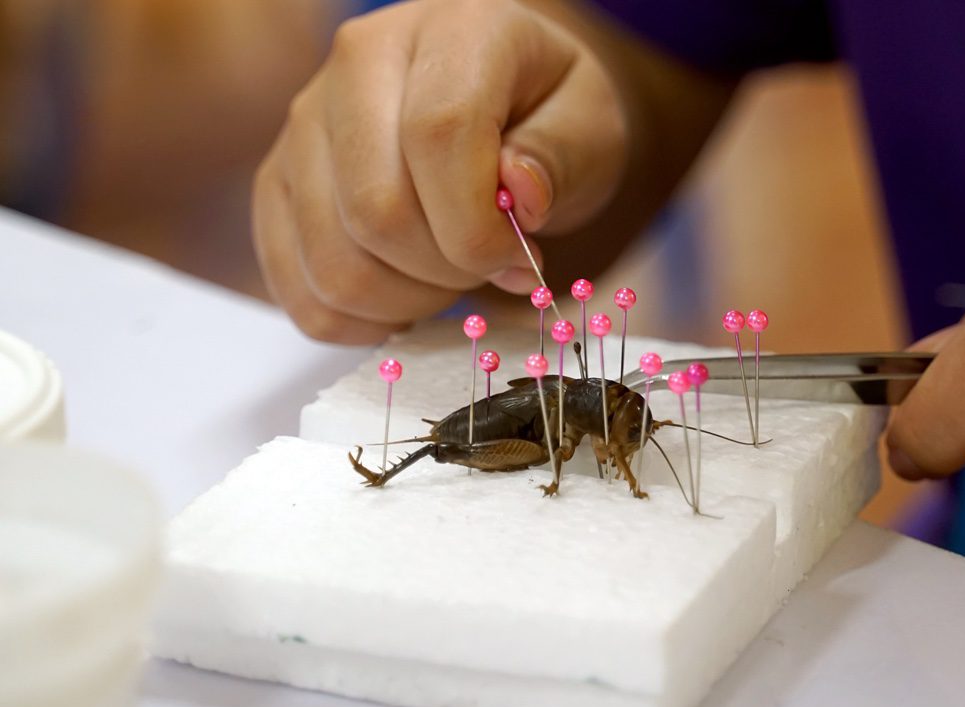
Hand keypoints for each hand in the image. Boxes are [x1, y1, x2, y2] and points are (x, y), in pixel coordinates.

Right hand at [252, 0, 625, 342]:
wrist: (498, 99)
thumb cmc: (547, 111)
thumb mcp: (588, 123)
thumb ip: (560, 156)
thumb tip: (518, 197)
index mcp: (450, 30)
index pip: (438, 136)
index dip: (479, 225)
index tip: (522, 259)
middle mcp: (356, 61)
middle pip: (376, 210)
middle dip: (447, 272)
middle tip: (490, 268)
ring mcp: (304, 122)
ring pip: (333, 261)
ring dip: (406, 300)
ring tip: (450, 276)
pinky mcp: (276, 179)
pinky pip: (297, 286)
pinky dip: (358, 320)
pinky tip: (405, 295)